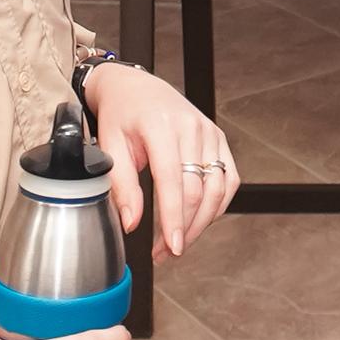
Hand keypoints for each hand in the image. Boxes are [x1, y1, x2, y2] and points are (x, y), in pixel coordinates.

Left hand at [82, 61, 237, 257]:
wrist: (136, 88)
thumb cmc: (121, 115)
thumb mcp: (110, 145)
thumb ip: (121, 186)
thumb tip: (132, 223)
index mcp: (160, 126)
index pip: (173, 182)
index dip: (174, 220)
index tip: (171, 247)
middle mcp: (191, 128)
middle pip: (198, 191)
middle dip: (184, 229)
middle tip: (167, 252)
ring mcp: (210, 133)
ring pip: (217, 190)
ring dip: (202, 223)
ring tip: (181, 241)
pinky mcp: (219, 139)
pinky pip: (229, 180)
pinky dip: (218, 205)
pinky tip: (200, 219)